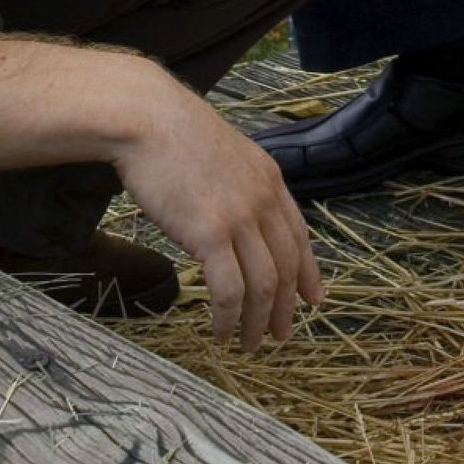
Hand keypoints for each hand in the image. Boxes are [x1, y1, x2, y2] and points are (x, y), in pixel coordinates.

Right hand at [115, 76, 323, 349]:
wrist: (150, 119)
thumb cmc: (175, 136)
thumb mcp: (226, 154)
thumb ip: (241, 184)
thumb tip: (240, 214)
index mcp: (271, 179)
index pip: (299, 235)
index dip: (308, 272)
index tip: (313, 299)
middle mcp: (264, 199)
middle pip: (286, 266)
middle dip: (286, 307)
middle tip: (280, 336)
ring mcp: (240, 217)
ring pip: (264, 284)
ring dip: (259, 321)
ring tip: (249, 344)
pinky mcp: (211, 233)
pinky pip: (229, 289)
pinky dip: (228, 317)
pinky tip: (219, 331)